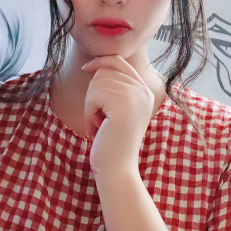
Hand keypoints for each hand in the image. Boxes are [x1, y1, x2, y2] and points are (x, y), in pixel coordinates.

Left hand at [81, 55, 154, 176]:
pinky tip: (97, 128)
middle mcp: (143, 90)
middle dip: (94, 93)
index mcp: (144, 90)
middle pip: (105, 71)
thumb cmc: (111, 141)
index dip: (100, 61)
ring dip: (90, 104)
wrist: (117, 169)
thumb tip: (96, 65)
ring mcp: (135, 96)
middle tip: (99, 117)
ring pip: (97, 82)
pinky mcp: (123, 104)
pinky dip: (89, 111)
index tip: (86, 68)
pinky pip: (93, 95)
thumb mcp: (116, 109)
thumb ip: (115, 87)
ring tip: (99, 124)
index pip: (120, 61)